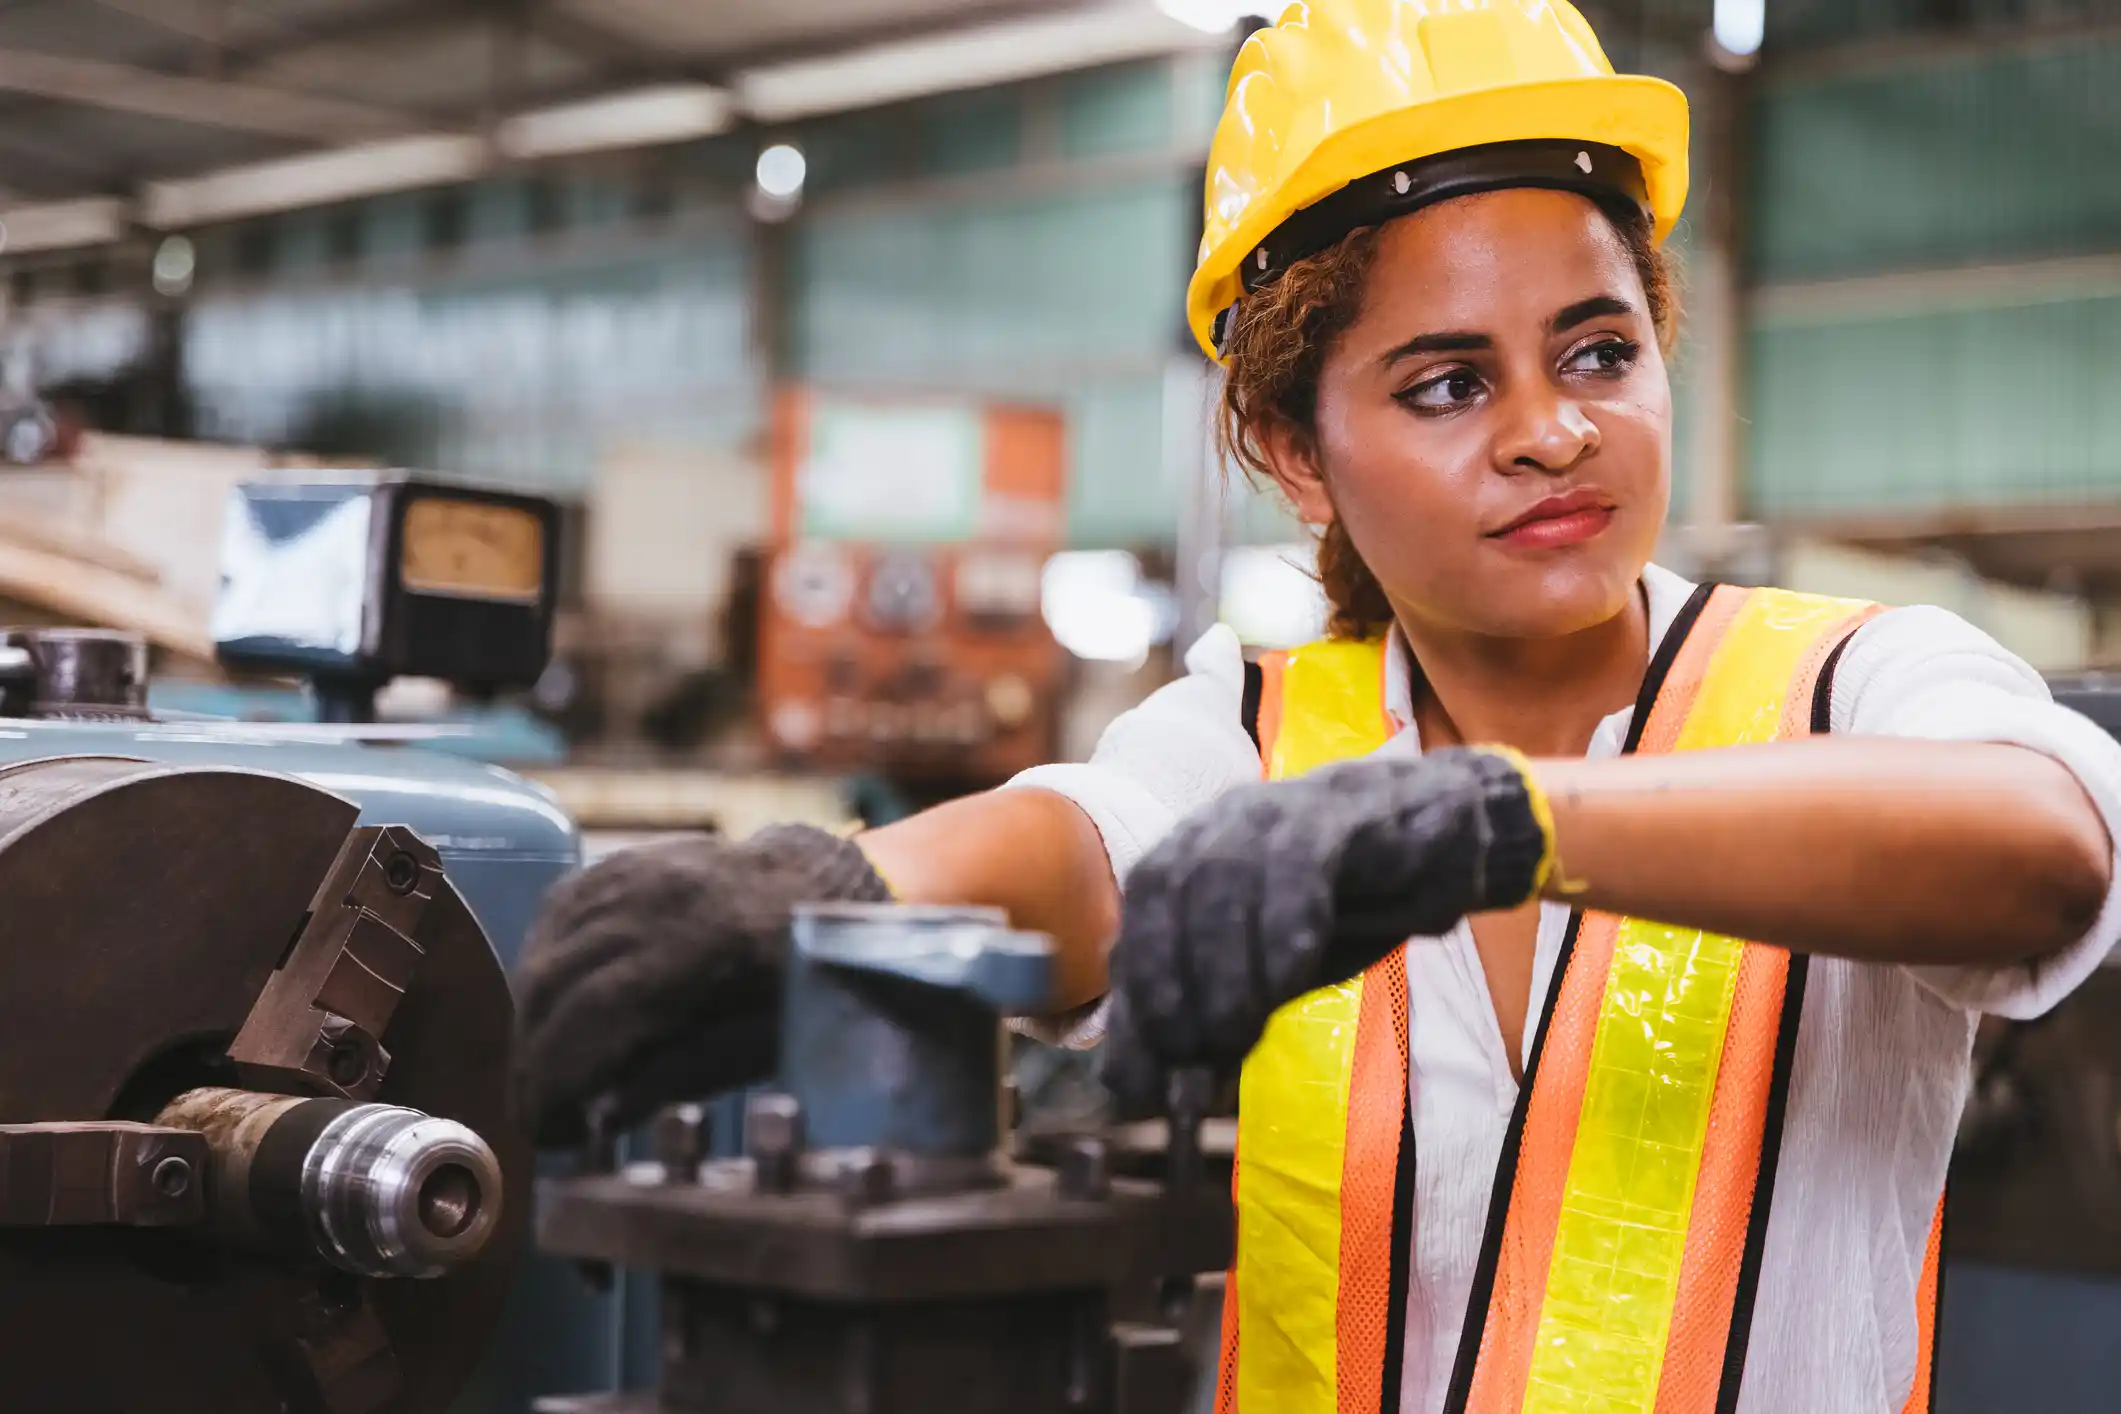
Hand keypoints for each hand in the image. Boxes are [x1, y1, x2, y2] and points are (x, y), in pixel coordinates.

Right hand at [514, 824, 890, 1146]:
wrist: (817, 885)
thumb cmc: (799, 976)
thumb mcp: (760, 1040)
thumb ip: (680, 1074)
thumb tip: (596, 1118)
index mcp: (706, 944)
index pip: (594, 1010)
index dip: (552, 1074)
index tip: (540, 1125)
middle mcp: (661, 897)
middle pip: (557, 977)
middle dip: (530, 1053)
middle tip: (529, 1107)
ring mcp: (639, 870)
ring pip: (548, 945)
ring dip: (527, 1012)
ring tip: (534, 1066)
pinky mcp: (625, 860)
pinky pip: (559, 912)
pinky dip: (542, 961)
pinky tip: (546, 1002)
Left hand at [1100, 748, 1550, 1115]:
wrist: (1443, 842)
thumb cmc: (1344, 910)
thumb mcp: (1265, 979)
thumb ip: (1199, 1023)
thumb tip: (1128, 1092)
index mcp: (1188, 858)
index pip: (1135, 924)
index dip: (1135, 998)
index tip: (1147, 1068)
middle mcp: (1217, 824)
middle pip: (1164, 893)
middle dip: (1170, 982)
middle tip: (1195, 1052)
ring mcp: (1274, 811)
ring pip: (1222, 877)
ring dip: (1223, 966)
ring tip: (1238, 1032)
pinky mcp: (1335, 813)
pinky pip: (1297, 863)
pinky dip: (1285, 923)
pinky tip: (1292, 973)